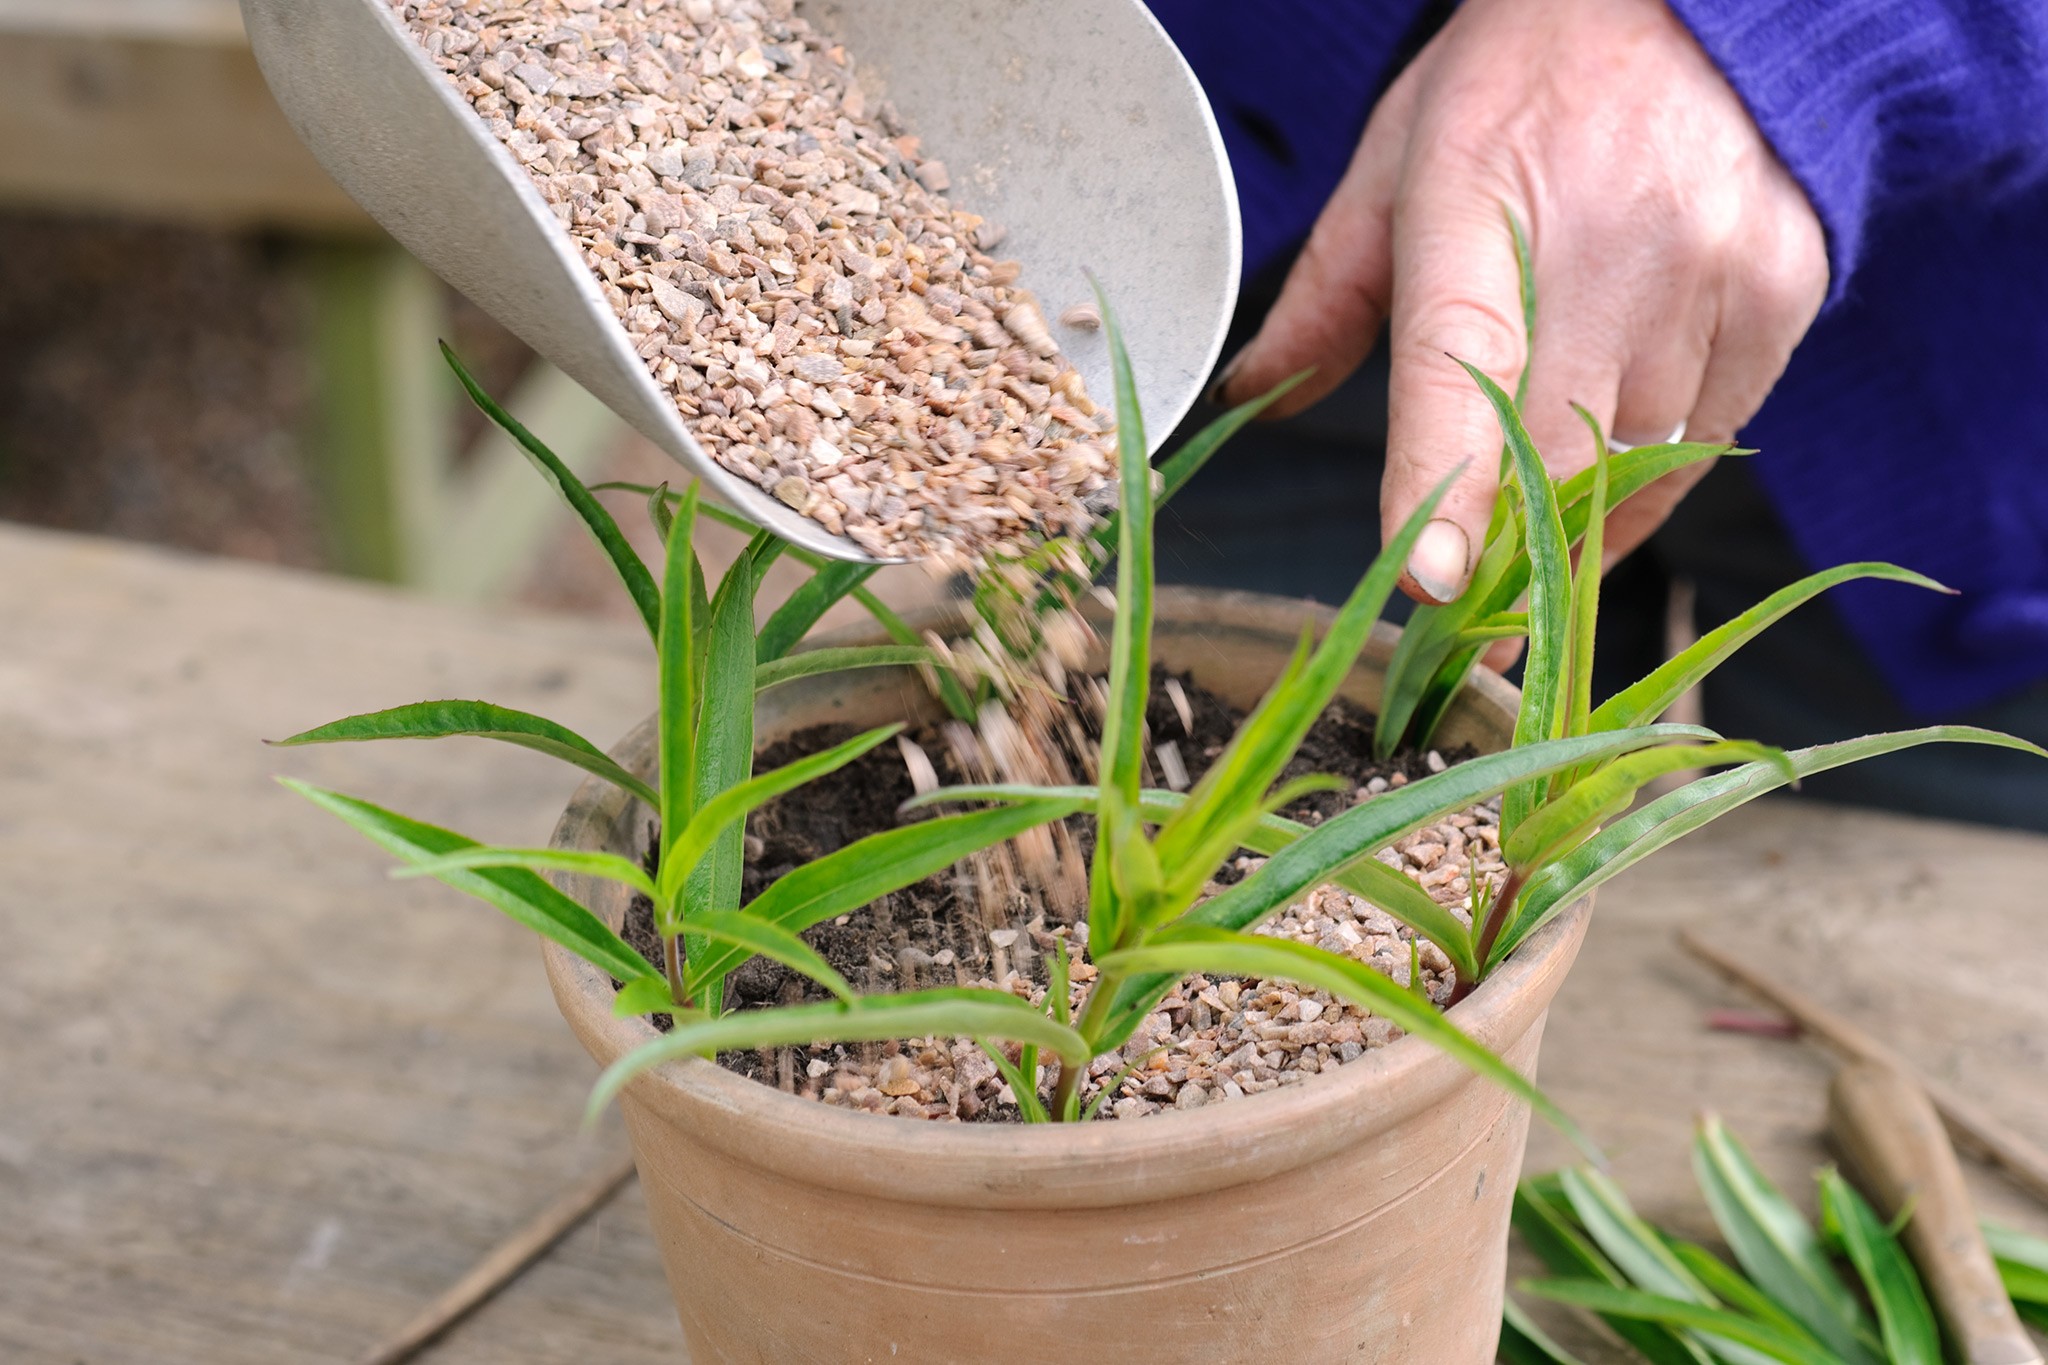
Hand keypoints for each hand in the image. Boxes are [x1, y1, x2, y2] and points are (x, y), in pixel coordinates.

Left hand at [1215, 0, 1827, 605]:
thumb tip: (1254, 395)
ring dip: (1583, 516)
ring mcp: (1711, 272)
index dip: (1449, 485)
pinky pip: (1710, 437)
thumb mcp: (1398, 165)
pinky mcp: (1783, 293)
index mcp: (1479, 207)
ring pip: (1639, 465)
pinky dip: (1657, 469)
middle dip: (1511, 559)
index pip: (1460, 367)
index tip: (1431, 586)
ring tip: (1543, 512)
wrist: (1697, 0)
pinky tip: (1619, 433)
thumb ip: (1326, 295)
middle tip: (1472, 629)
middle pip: (1561, 457)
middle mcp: (1611, 245)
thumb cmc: (1521, 88)